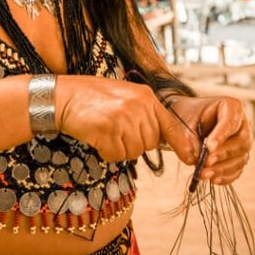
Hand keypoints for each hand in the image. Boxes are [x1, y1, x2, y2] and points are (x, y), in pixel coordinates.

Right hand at [55, 76, 197, 163]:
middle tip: (116, 129)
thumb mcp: (125, 96)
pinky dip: (106, 152)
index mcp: (146, 96)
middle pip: (150, 143)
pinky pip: (116, 155)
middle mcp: (139, 106)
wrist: (63, 96)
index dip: (181, 144)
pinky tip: (97, 136)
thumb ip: (145, 113)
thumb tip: (162, 138)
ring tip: (105, 131)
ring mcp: (124, 118)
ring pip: (134, 152)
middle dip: (135, 143)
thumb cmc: (92, 98)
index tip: (191, 157)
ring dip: (119, 148)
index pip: (170, 125)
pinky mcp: (109, 130)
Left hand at [167, 95, 251, 184]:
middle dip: (224, 154)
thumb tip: (197, 160)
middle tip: (206, 162)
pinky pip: (238, 169)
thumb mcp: (183, 124)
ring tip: (204, 174)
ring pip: (242, 157)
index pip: (231, 121)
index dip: (221, 135)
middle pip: (243, 141)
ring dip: (224, 168)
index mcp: (231, 107)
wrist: (185, 120)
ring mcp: (242, 141)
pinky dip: (226, 176)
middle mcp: (242, 123)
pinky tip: (213, 179)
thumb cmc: (186, 117)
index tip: (209, 148)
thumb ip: (189, 141)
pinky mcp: (238, 156)